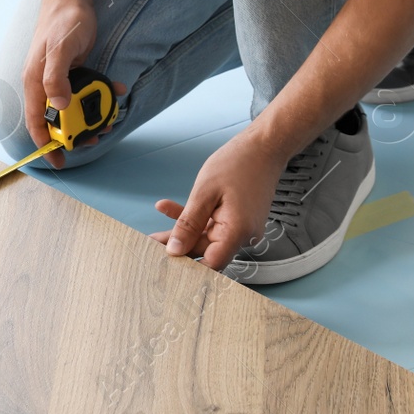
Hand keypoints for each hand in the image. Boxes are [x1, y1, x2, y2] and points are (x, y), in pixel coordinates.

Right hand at [22, 1, 96, 169]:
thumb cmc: (61, 20)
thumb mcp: (60, 49)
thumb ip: (56, 77)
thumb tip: (60, 106)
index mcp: (35, 82)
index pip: (36, 122)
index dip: (45, 145)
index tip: (58, 162)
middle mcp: (45, 84)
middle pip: (56, 119)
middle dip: (74, 133)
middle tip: (95, 138)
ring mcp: (59, 79)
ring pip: (72, 108)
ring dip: (90, 117)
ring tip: (107, 122)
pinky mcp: (73, 72)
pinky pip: (86, 90)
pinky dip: (101, 94)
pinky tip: (116, 92)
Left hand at [149, 131, 288, 271]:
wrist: (264, 146)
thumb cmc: (240, 163)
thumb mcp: (205, 193)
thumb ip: (189, 224)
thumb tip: (175, 250)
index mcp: (237, 232)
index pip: (211, 264)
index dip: (187, 268)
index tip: (163, 266)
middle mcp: (242, 235)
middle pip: (204, 251)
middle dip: (176, 249)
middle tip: (149, 247)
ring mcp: (239, 228)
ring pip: (204, 238)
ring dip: (180, 233)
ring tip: (152, 234)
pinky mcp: (236, 220)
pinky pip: (210, 225)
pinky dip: (192, 218)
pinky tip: (166, 208)